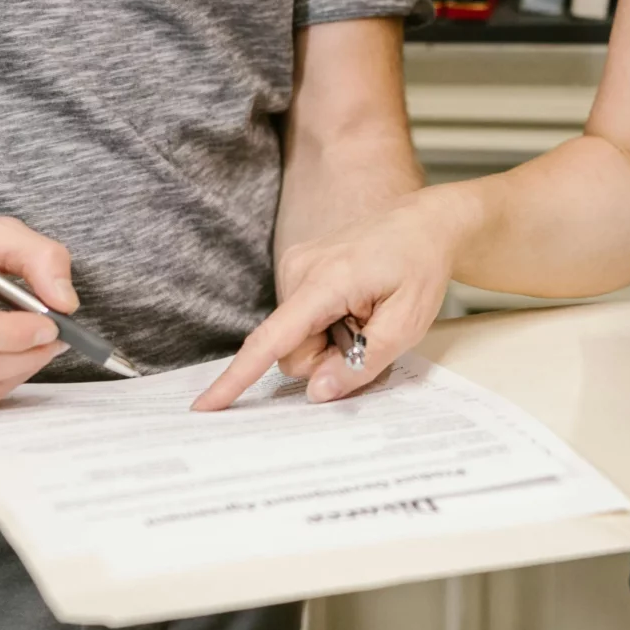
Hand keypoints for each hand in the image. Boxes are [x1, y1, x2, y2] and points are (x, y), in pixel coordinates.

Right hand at [194, 193, 464, 410]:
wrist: (424, 224)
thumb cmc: (419, 268)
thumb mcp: (407, 324)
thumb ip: (362, 364)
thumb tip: (316, 393)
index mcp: (326, 281)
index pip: (273, 339)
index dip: (238, 378)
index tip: (205, 405)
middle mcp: (299, 269)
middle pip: (291, 352)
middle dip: (326, 359)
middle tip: (369, 332)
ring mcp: (295, 266)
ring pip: (295, 339)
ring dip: (329, 342)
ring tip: (365, 314)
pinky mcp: (297, 269)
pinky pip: (300, 321)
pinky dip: (326, 325)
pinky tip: (354, 306)